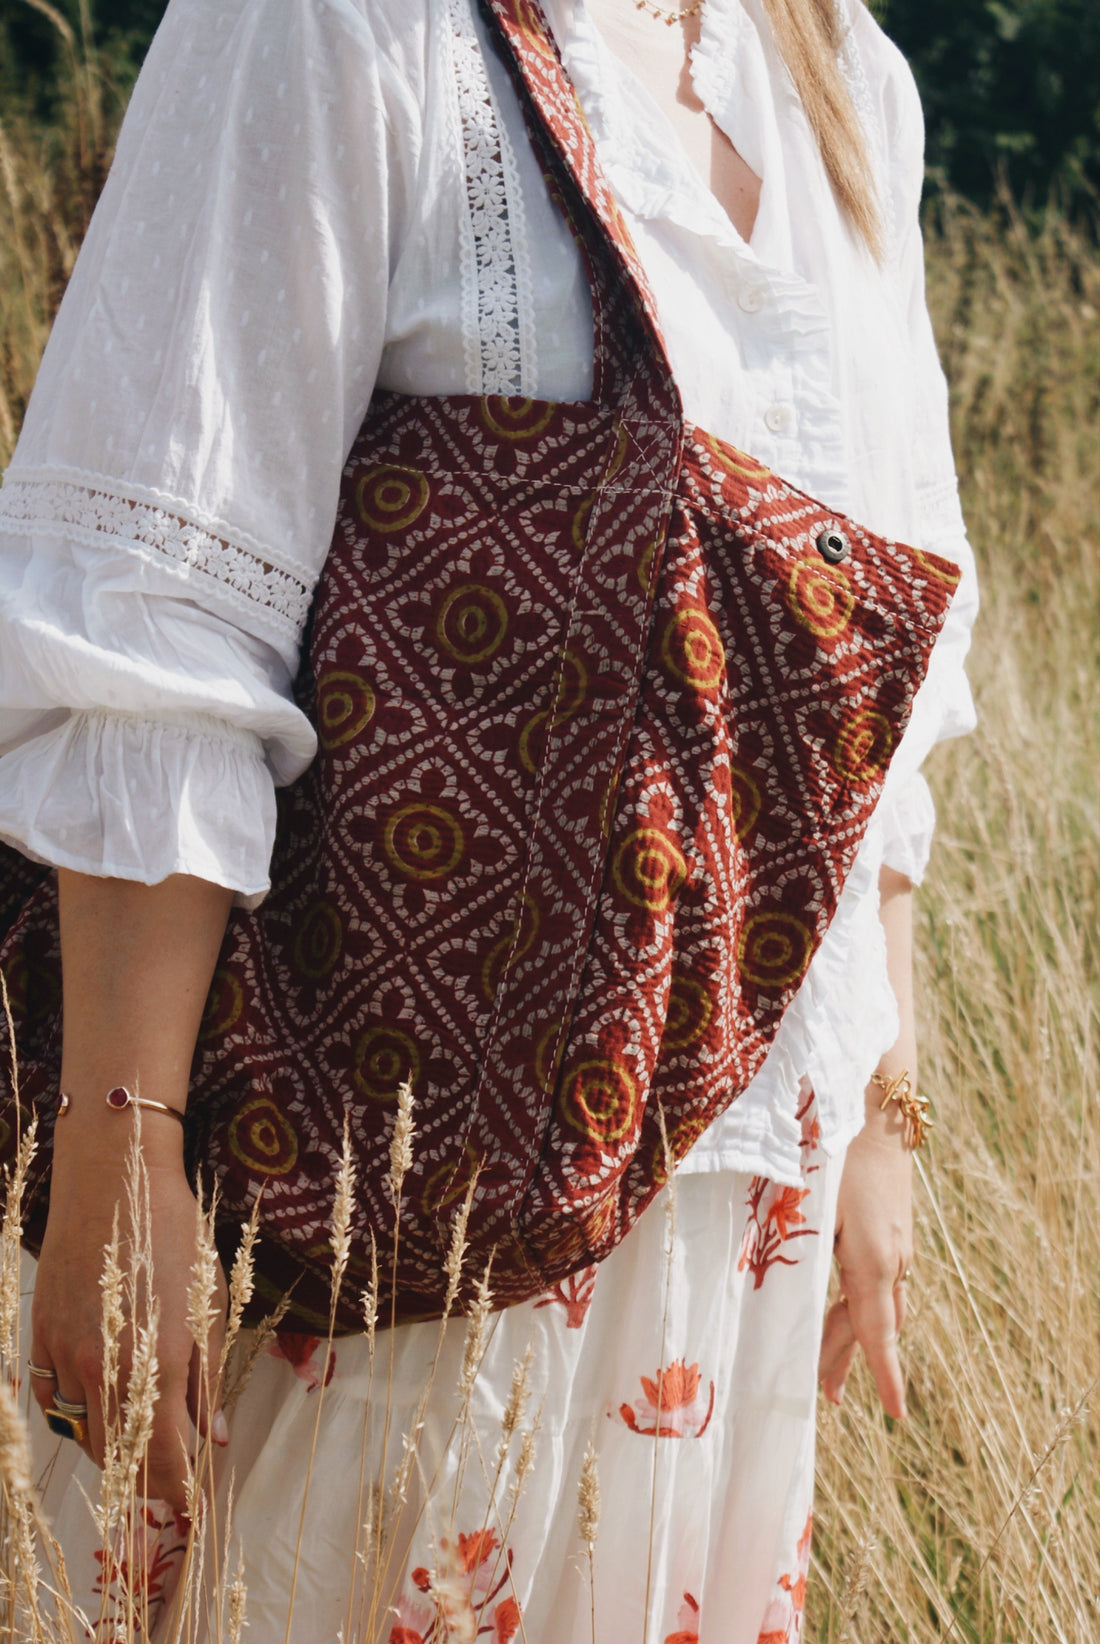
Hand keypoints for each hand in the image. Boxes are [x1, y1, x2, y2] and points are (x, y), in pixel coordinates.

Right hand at [29, 1136, 227, 1514]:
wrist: (114, 1181)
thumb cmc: (174, 1234)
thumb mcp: (210, 1303)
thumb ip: (207, 1378)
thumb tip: (212, 1437)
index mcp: (160, 1363)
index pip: (168, 1460)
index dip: (184, 1492)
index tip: (199, 1507)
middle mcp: (109, 1370)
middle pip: (126, 1459)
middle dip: (154, 1480)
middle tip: (178, 1484)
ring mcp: (69, 1356)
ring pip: (88, 1436)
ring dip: (119, 1451)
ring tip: (147, 1447)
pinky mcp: (44, 1340)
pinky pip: (59, 1404)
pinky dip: (82, 1419)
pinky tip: (104, 1410)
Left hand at [818, 1112, 912, 1418]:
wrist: (878, 1101)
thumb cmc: (835, 1146)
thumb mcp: (810, 1197)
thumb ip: (792, 1242)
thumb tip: (762, 1284)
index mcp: (872, 1259)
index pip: (877, 1331)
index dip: (884, 1374)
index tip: (897, 1415)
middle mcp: (893, 1257)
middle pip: (872, 1324)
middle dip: (849, 1360)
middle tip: (828, 1398)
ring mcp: (898, 1243)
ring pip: (881, 1305)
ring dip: (857, 1337)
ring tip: (837, 1373)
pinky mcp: (894, 1228)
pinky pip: (883, 1283)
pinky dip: (866, 1308)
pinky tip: (852, 1312)